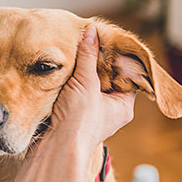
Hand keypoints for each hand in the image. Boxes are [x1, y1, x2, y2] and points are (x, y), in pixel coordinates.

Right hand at [48, 26, 135, 158]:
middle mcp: (110, 112)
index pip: (126, 75)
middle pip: (107, 79)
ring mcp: (90, 115)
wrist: (55, 149)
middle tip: (87, 45)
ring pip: (89, 87)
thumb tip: (91, 31)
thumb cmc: (78, 122)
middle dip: (96, 64)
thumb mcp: (86, 83)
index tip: (106, 42)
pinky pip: (74, 95)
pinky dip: (69, 84)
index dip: (116, 58)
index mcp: (123, 106)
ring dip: (80, 74)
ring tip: (72, 56)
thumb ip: (88, 56)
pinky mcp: (72, 117)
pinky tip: (61, 73)